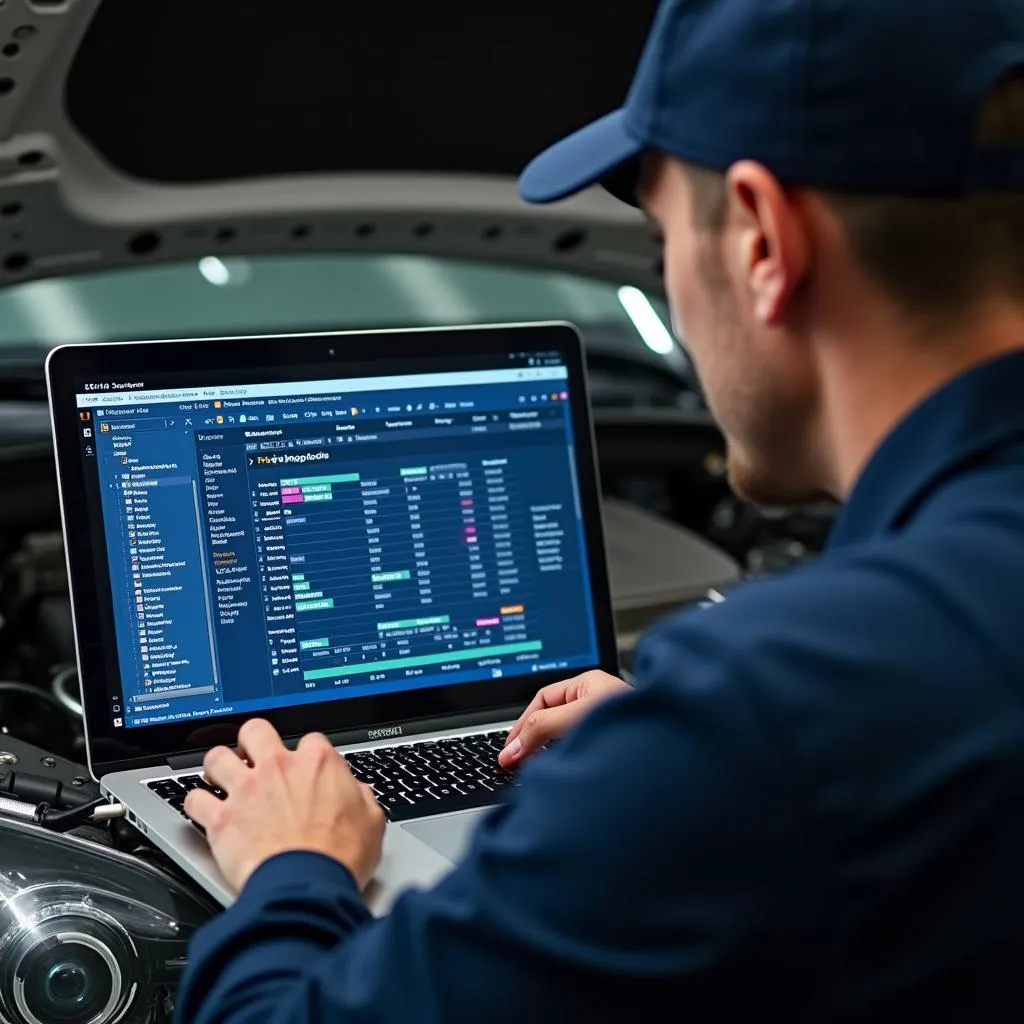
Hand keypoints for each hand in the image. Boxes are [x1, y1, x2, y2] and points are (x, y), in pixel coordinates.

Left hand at [184, 719, 385, 893]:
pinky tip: (202, 810)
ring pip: (217, 757)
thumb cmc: (339, 858)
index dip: (307, 754)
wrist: (307, 887)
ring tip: (220, 777)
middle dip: (252, 741)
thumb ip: (363, 800)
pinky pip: (194, 799)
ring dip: (217, 766)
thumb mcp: (372, 823)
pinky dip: (196, 804)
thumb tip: (359, 795)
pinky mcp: (222, 819)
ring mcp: (246, 791)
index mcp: (318, 763)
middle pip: (255, 731)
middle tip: (253, 757)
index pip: (310, 739)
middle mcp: (279, 768)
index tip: (305, 768)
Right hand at [498, 670, 630, 768]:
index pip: (543, 701)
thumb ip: (542, 728)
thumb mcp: (578, 716)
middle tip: (514, 766)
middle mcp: (598, 704)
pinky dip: (566, 765)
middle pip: (552, 721)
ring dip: (548, 757)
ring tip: (535, 774)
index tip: (508, 751)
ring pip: (564, 741)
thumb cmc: (639, 725)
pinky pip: (579, 755)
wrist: (677, 755)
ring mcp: (607, 728)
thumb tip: (513, 748)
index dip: (522, 725)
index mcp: (590, 685)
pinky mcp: (613, 752)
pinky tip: (562, 777)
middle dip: (532, 743)